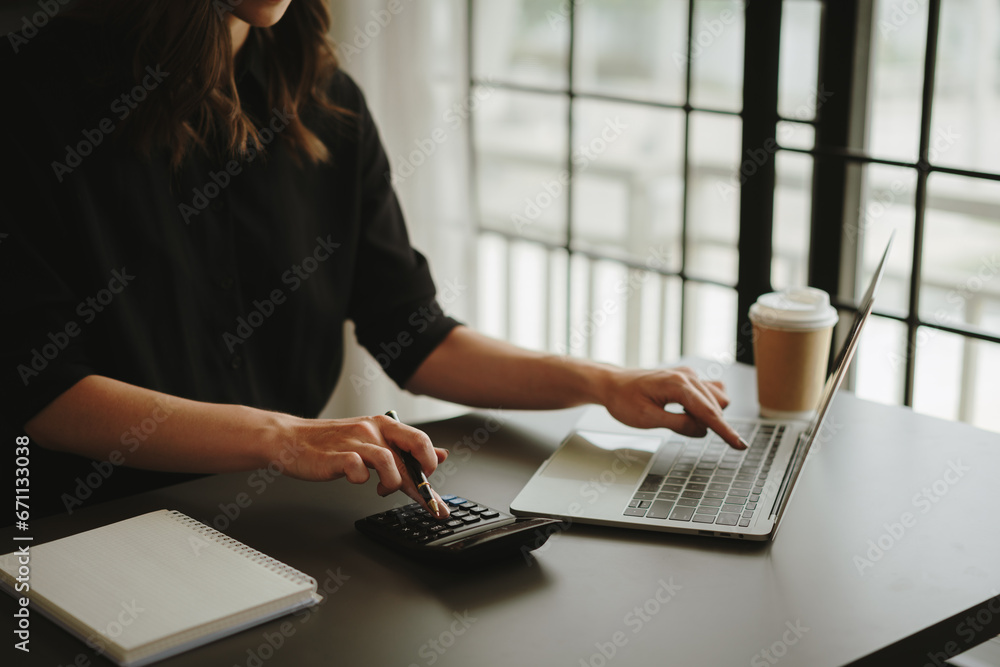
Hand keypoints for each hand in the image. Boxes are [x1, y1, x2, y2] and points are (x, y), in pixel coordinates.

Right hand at [270, 414, 450, 516]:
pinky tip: (357, 480)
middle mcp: (374, 430)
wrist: (292, 440)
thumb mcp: (375, 440)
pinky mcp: (335, 457)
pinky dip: (361, 479)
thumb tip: (442, 454)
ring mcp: (355, 442)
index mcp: (386, 425)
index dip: (433, 468)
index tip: (435, 495)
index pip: (421, 442)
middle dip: (424, 482)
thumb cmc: (333, 444)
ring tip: (382, 490)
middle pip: (414, 449)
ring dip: (392, 483)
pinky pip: (357, 469)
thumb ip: (408, 449)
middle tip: (425, 501)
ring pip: (389, 461)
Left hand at [600, 366, 746, 449]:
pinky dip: (703, 406)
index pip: (709, 413)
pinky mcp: (688, 379)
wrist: (612, 384)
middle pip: (715, 407)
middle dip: (705, 424)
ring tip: (675, 416)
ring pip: (715, 400)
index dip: (726, 432)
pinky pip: (709, 394)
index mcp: (678, 384)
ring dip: (704, 415)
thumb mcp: (647, 419)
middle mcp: (688, 376)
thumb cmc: (623, 400)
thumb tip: (703, 430)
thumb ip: (678, 424)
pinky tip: (685, 410)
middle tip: (673, 424)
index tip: (740, 446)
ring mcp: (689, 375)